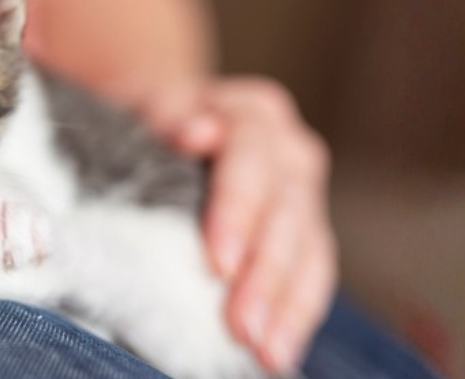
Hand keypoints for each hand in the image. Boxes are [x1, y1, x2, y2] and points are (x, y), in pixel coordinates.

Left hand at [144, 76, 339, 373]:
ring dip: (287, 307)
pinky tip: (279, 353)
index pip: (252, 158)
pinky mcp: (311, 235)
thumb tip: (193, 132)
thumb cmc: (154, 126)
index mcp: (254, 114)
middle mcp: (291, 152)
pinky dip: (297, 317)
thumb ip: (169, 117)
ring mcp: (306, 196)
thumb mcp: (150, 111)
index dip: (237, 210)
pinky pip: (314, 277)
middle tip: (241, 326)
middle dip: (264, 276)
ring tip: (266, 352)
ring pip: (309, 252)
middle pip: (285, 214)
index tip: (218, 262)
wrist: (173, 128)